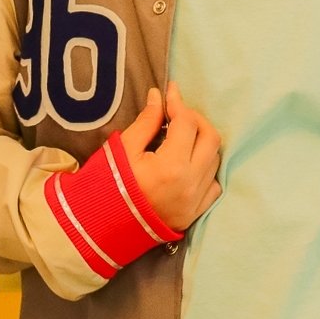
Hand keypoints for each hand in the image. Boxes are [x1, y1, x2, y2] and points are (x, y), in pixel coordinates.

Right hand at [116, 83, 222, 232]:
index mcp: (171, 166)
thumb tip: (158, 97)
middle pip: (211, 138)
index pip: (187, 123)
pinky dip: (206, 168)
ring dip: (202, 142)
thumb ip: (146, 122)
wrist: (104, 226)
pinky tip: (189, 162)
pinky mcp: (196, 212)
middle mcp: (191, 183)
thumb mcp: (123, 149)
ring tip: (181, 136)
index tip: (170, 92)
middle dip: (195, 119)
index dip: (178, 103)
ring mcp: (196, 200)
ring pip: (215, 160)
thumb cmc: (110, 185)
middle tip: (177, 113)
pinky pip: (214, 184)